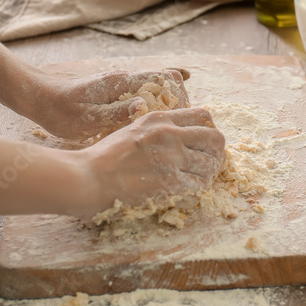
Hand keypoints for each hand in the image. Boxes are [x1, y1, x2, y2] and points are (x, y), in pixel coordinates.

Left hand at [24, 67, 191, 140]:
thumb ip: (116, 112)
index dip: (177, 87)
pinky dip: (155, 99)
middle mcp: (122, 79)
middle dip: (179, 92)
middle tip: (192, 113)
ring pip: (152, 85)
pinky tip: (161, 113)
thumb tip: (144, 105)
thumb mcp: (86, 117)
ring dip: (168, 96)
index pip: (159, 77)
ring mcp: (117, 84)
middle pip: (161, 79)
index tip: (188, 101)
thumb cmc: (59, 110)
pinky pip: (141, 93)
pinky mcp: (112, 92)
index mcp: (119, 83)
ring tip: (183, 116)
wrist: (36, 97)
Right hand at [80, 108, 224, 213]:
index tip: (203, 142)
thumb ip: (157, 128)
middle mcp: (170, 134)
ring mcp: (172, 158)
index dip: (208, 129)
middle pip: (215, 138)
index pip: (203, 115)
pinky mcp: (171, 182)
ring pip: (211, 163)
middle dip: (216, 151)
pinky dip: (197, 188)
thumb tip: (178, 135)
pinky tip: (188, 190)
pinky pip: (200, 184)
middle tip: (208, 162)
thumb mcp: (133, 129)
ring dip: (208, 172)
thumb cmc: (106, 157)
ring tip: (198, 177)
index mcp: (160, 118)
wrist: (89, 177)